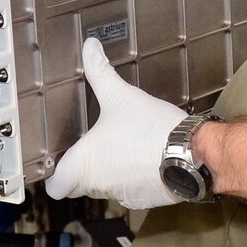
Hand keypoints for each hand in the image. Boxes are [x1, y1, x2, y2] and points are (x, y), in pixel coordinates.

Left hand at [46, 38, 187, 208]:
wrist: (192, 153)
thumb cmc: (152, 130)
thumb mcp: (121, 94)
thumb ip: (100, 71)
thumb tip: (90, 48)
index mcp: (85, 164)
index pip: (55, 185)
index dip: (54, 174)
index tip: (58, 160)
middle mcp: (99, 184)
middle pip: (78, 185)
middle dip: (82, 169)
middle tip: (89, 147)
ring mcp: (122, 194)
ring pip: (104, 188)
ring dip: (108, 172)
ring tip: (119, 147)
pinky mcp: (143, 199)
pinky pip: (128, 190)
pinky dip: (131, 177)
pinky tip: (141, 157)